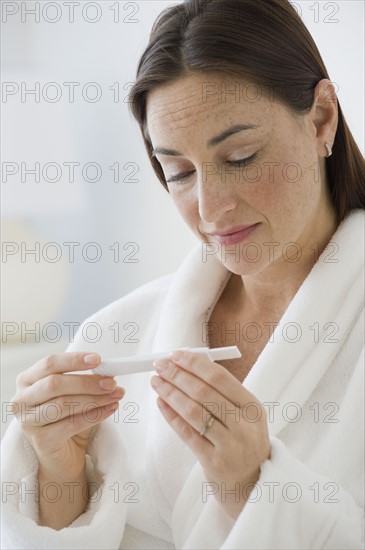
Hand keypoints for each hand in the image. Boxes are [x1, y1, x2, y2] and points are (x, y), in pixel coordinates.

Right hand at [9, 352, 124, 480]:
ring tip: (115, 396)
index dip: (74, 360)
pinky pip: (71, 424)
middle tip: (111, 382)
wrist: (62, 456)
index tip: (98, 359)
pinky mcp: (41, 441)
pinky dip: (94, 415)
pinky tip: (110, 409)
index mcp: (27, 380)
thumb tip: (107, 371)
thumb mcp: (71, 394)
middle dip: (87, 382)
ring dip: (95, 399)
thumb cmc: (66, 419)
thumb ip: (82, 380)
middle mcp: (22, 399)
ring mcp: (28, 421)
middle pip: (55, 384)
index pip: (50, 363)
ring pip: (64, 404)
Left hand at [150, 349, 270, 519]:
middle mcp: (243, 425)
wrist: (252, 483)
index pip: (219, 377)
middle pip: (203, 392)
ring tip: (156, 382)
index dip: (194, 364)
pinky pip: (187, 433)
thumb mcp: (245, 413)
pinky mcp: (213, 462)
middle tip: (160, 365)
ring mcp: (229, 445)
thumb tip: (189, 362)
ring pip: (193, 412)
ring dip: (170, 393)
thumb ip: (222, 390)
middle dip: (177, 375)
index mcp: (252, 406)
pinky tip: (160, 403)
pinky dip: (171, 416)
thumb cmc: (243, 439)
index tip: (175, 355)